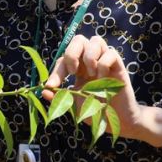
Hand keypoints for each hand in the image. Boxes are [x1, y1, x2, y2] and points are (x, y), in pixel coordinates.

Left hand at [40, 35, 161, 145]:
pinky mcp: (119, 66)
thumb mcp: (72, 105)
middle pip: (79, 39)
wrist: (116, 121)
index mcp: (78, 68)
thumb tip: (43, 91)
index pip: (64, 59)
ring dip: (89, 57)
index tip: (51, 86)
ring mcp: (105, 62)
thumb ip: (59, 98)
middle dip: (72, 53)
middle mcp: (90, 61)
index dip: (56, 71)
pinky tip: (103, 79)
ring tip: (91, 75)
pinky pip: (111, 53)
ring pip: (96, 40)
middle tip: (73, 72)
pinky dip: (104, 65)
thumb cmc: (94, 111)